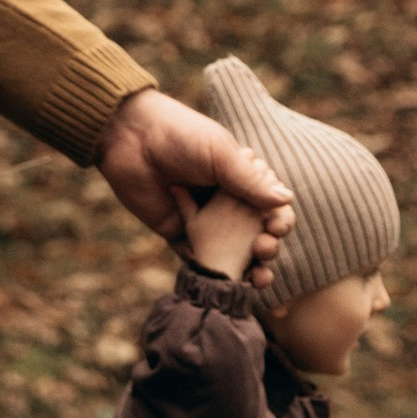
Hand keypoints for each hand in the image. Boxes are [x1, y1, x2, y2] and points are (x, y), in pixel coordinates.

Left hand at [95, 88, 291, 275]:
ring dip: (246, 266)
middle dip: (267, 245)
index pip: (270, 206)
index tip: (277, 227)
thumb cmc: (181, 137)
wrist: (130, 139)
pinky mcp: (177, 232)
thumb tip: (286, 200)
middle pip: (255, 232)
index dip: (279, 219)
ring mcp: (202, 219)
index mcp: (240, 177)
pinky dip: (212, 272)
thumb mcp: (221, 155)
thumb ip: (251, 181)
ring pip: (230, 251)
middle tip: (265, 247)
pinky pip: (197, 258)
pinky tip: (224, 281)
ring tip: (256, 275)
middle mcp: (225, 201)